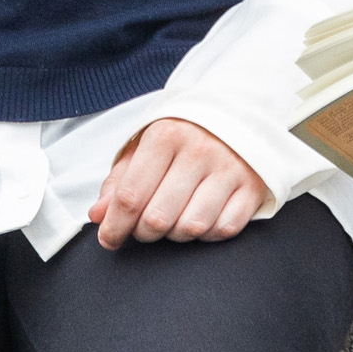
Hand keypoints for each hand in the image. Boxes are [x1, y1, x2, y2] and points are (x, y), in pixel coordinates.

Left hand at [90, 118, 269, 248]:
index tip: (109, 239)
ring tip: (175, 218)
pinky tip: (203, 217)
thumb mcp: (146, 146)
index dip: (114, 227)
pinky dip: (209, 233)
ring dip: (177, 234)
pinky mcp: (254, 185)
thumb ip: (119, 181)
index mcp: (166, 135)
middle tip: (145, 225)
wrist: (240, 112)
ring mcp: (231, 168)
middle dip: (144, 232)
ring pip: (191, 227)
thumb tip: (98, 216)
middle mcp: (200, 149)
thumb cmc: (184, 135)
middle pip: (157, 218)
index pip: (130, 196)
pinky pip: (224, 229)